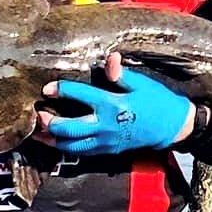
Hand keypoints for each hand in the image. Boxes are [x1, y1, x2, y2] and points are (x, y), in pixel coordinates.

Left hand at [40, 52, 194, 155]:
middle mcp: (105, 126)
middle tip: (38, 115)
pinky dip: (66, 147)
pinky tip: (57, 141)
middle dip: (49, 123)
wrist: (174, 128)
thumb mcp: (142, 84)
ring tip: (39, 133)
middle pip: (68, 128)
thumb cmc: (158, 102)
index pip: (79, 96)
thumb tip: (110, 58)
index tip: (47, 88)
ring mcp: (106, 141)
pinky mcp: (109, 150)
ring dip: (52, 140)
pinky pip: (82, 152)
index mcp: (112, 105)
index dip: (61, 90)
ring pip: (71, 145)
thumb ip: (121, 74)